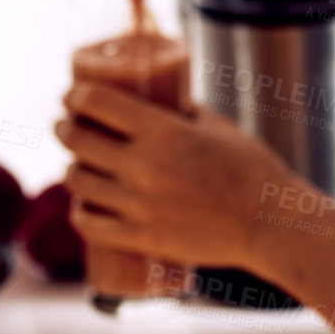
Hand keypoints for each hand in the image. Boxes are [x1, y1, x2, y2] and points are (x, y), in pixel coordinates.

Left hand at [53, 79, 296, 271]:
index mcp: (164, 132)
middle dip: (64, 128)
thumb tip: (160, 102)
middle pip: (78, 140)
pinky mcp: (142, 237)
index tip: (71, 96)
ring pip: (79, 182)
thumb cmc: (251, 169)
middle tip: (65, 125)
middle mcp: (144, 166)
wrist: (269, 222)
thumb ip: (183, 113)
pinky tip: (82, 205)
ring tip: (76, 165)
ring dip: (71, 169)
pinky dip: (80, 212)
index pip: (98, 103)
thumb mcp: (217, 126)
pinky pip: (91, 225)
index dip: (76, 96)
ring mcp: (140, 205)